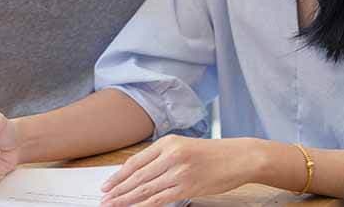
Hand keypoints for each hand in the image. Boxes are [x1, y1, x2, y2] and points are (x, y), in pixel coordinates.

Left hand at [100, 136, 257, 206]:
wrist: (240, 157)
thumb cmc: (214, 154)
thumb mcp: (184, 146)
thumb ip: (163, 157)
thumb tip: (140, 175)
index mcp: (167, 143)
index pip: (135, 162)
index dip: (118, 176)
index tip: (106, 185)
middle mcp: (171, 156)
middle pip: (137, 176)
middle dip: (117, 190)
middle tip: (104, 200)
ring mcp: (178, 172)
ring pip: (145, 189)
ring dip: (126, 200)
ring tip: (113, 206)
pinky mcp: (187, 187)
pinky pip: (160, 199)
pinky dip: (144, 206)